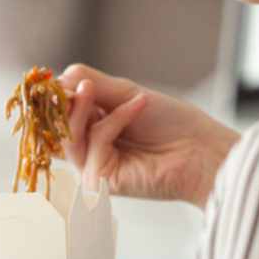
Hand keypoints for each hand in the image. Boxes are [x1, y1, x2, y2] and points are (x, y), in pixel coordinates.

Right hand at [59, 64, 239, 207]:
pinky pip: (94, 144)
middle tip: (75, 82)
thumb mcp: (127, 94)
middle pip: (59, 126)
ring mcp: (94, 166)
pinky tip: (138, 106)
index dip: (57, 94)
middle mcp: (90, 147)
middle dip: (64, 101)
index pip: (62, 111)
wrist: (200, 149)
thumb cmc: (171, 123)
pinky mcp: (101, 181)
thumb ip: (92, 85)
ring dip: (81, 108)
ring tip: (92, 88)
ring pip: (69, 137)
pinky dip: (114, 121)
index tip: (59, 76)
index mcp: (95, 126)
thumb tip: (57, 78)